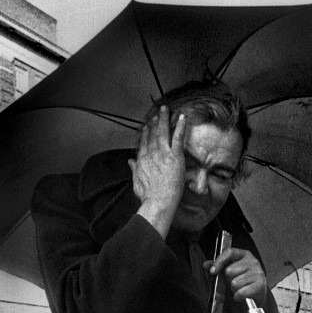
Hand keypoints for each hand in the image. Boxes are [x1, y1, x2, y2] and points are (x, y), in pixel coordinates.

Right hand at [129, 107, 186, 237]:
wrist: (157, 202)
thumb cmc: (148, 197)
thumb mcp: (137, 182)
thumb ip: (134, 169)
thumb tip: (130, 162)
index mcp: (143, 160)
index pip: (144, 143)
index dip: (146, 133)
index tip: (146, 126)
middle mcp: (151, 154)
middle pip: (153, 135)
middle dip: (155, 122)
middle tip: (157, 113)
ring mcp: (163, 154)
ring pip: (163, 132)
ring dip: (165, 119)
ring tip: (166, 109)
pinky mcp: (174, 156)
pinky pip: (178, 138)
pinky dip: (180, 126)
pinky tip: (182, 117)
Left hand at [206, 248, 267, 304]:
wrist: (257, 293)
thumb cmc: (242, 281)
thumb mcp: (229, 271)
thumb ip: (217, 267)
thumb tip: (206, 265)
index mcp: (243, 254)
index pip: (229, 253)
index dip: (219, 261)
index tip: (212, 271)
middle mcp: (252, 261)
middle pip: (230, 270)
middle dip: (228, 279)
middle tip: (233, 282)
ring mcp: (258, 272)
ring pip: (235, 283)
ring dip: (234, 289)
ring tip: (239, 288)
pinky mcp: (260, 284)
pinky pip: (241, 292)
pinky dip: (238, 296)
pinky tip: (241, 295)